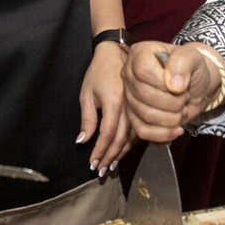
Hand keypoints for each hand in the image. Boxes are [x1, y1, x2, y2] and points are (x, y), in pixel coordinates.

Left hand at [78, 44, 134, 175]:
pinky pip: (139, 130)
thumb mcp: (87, 93)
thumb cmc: (99, 71)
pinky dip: (131, 144)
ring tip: (111, 166)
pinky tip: (124, 151)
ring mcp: (137, 108)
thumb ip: (87, 118)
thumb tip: (82, 141)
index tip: (92, 165)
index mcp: (115, 104)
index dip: (100, 152)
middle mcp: (129, 108)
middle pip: (121, 141)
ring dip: (121, 154)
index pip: (107, 136)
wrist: (118, 53)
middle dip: (110, 158)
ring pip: (132, 138)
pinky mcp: (141, 107)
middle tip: (101, 171)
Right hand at [122, 42, 220, 142]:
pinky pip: (143, 131)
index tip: (182, 85)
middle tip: (185, 97)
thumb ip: (183, 63)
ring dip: (172, 117)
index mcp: (139, 54)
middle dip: (173, 102)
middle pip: (145, 95)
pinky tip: (178, 129)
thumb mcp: (193, 57)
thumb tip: (174, 85)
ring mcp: (129, 97)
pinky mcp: (134, 117)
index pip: (143, 71)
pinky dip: (164, 133)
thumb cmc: (191, 67)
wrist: (194, 85)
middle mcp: (129, 75)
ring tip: (183, 109)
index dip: (164, 83)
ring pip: (146, 114)